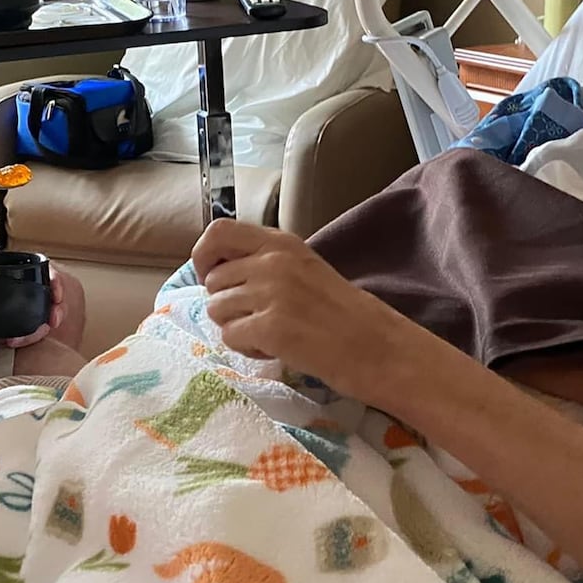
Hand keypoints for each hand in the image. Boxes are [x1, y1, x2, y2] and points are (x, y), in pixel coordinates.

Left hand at [0, 264, 68, 347]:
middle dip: (56, 309)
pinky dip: (28, 338)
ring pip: (41, 317)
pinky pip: (28, 332)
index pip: (42, 272)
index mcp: (7, 273)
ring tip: (28, 336)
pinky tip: (14, 342)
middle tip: (52, 320)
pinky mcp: (9, 327)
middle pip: (48, 297)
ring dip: (42, 328)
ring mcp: (15, 309)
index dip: (54, 282)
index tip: (56, 294)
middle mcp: (16, 290)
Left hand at [193, 220, 422, 397]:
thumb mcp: (303, 269)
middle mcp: (273, 262)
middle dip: (228, 305)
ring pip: (217, 311)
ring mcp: (272, 293)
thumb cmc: (342, 313)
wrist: (377, 347)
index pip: (218, 233)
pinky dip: (248, 349)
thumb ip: (264, 262)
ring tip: (272, 334)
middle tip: (261, 318)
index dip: (205, 258)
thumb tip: (215, 273)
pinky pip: (230, 338)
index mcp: (281, 243)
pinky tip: (277, 348)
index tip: (216, 280)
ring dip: (238, 328)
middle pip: (213, 282)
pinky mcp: (271, 327)